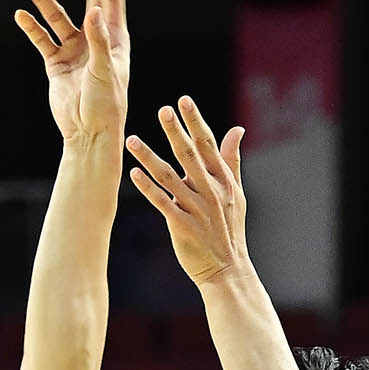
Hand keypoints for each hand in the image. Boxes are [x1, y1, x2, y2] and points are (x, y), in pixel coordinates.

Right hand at [15, 0, 128, 145]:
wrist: (88, 135)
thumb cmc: (104, 105)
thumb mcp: (104, 71)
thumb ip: (98, 41)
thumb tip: (94, 10)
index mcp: (114, 38)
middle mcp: (95, 39)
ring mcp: (75, 50)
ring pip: (57, 17)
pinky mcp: (57, 63)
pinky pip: (42, 40)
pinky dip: (31, 28)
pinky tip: (19, 14)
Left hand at [126, 96, 247, 286]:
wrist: (227, 269)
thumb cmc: (229, 230)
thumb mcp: (236, 193)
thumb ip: (232, 160)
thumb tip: (237, 130)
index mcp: (223, 180)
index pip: (208, 144)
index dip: (195, 122)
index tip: (183, 100)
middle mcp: (210, 191)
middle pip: (190, 155)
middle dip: (176, 131)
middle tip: (163, 109)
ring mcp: (196, 208)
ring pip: (169, 177)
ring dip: (149, 157)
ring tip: (131, 140)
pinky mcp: (182, 225)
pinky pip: (162, 203)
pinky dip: (148, 188)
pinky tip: (133, 173)